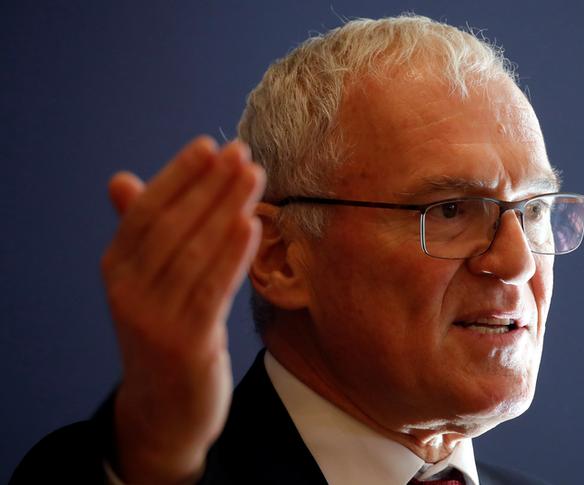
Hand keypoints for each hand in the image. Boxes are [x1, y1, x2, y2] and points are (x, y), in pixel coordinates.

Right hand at [100, 137, 264, 483]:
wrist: (164, 409)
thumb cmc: (163, 332)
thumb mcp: (145, 283)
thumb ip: (140, 233)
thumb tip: (122, 180)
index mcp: (116, 268)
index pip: (147, 209)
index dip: (178, 174)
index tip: (210, 144)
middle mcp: (128, 290)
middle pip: (173, 225)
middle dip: (210, 185)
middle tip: (243, 153)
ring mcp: (155, 319)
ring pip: (195, 252)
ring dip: (227, 209)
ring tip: (254, 177)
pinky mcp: (186, 344)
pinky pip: (213, 290)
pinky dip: (233, 255)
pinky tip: (251, 225)